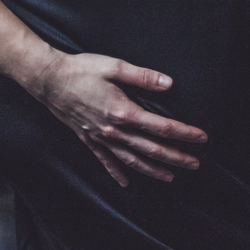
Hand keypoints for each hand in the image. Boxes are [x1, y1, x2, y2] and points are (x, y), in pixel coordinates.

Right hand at [25, 51, 205, 185]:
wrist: (47, 79)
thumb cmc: (82, 69)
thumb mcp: (115, 66)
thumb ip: (143, 77)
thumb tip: (169, 84)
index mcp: (123, 111)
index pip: (161, 127)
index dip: (184, 133)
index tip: (201, 138)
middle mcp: (113, 130)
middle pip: (151, 149)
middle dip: (176, 158)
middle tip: (196, 165)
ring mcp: (100, 137)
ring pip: (131, 160)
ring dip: (153, 170)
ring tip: (171, 178)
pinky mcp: (88, 139)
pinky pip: (105, 161)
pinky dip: (117, 173)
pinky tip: (127, 183)